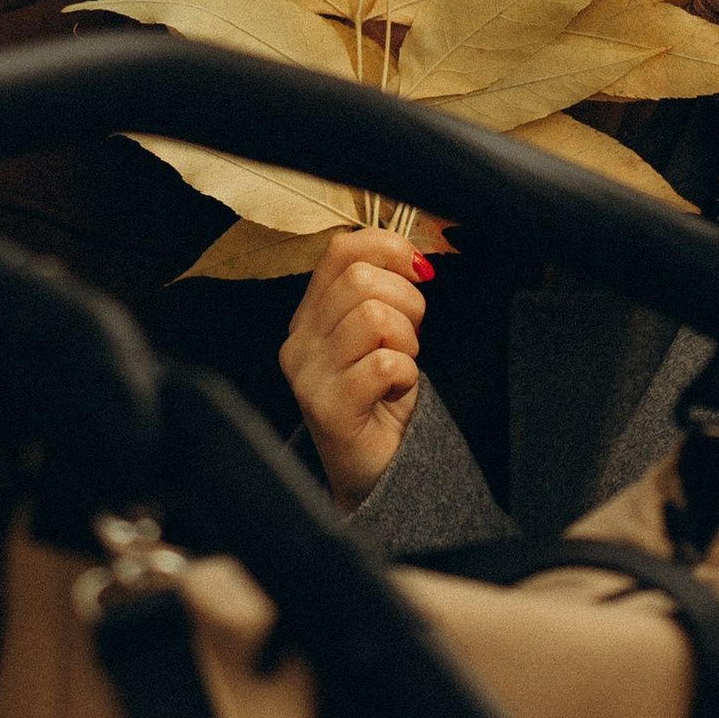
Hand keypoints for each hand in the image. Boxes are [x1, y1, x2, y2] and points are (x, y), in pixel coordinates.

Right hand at [280, 228, 427, 512]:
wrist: (374, 469)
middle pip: (361, 280)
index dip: (388, 248)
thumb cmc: (380, 396)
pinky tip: (395, 392)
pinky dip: (407, 375)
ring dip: (405, 341)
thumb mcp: (380, 332)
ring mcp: (309, 376)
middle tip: (410, 337)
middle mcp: (300, 341)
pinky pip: (385, 365)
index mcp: (309, 315)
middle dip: (406, 301)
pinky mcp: (329, 409)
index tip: (418, 270)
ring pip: (374, 317)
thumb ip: (384, 291)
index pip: (340, 251)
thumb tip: (415, 256)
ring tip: (399, 366)